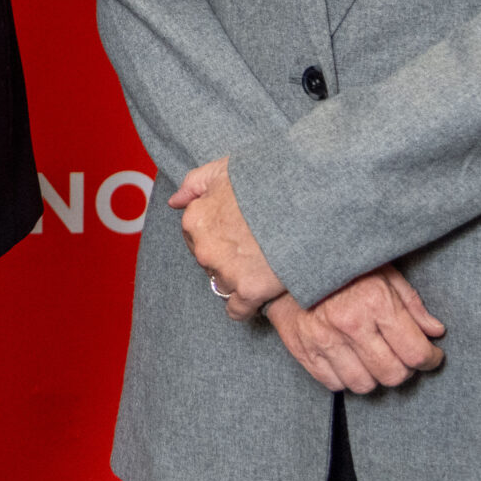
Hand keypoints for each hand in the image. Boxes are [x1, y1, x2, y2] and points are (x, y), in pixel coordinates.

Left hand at [168, 157, 283, 317]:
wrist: (306, 201)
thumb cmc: (266, 182)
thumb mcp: (224, 170)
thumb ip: (194, 184)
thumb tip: (174, 201)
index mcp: (195, 219)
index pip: (194, 237)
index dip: (215, 235)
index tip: (234, 235)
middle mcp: (204, 248)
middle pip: (208, 263)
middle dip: (225, 258)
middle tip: (252, 249)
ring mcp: (225, 271)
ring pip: (222, 285)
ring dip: (237, 280)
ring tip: (262, 267)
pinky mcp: (249, 291)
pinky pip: (237, 310)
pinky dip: (246, 306)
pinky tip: (259, 296)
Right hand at [264, 266, 447, 392]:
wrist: (288, 263)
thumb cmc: (342, 268)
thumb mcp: (383, 272)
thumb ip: (412, 304)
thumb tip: (435, 332)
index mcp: (375, 301)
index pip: (416, 352)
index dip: (431, 358)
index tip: (431, 355)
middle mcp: (349, 323)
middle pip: (393, 374)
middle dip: (404, 369)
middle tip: (401, 356)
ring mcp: (323, 339)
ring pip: (364, 385)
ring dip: (374, 376)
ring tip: (374, 358)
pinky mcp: (303, 349)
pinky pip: (334, 384)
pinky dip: (346, 377)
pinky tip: (349, 359)